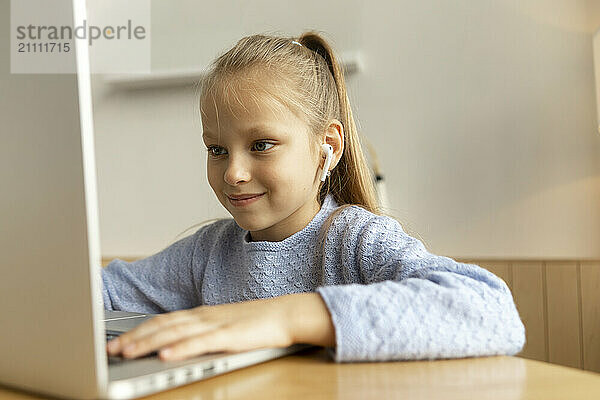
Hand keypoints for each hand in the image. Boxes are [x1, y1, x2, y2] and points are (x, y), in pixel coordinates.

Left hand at [106, 295, 295, 360]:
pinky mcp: (230, 336)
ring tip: (128, 352)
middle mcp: (203, 316)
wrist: (285, 314)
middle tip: (111, 349)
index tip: (116, 341)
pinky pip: (201, 342)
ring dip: (149, 342)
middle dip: (134, 338)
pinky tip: (166, 354)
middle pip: (162, 326)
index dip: (137, 331)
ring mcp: (215, 324)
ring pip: (175, 333)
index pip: (162, 321)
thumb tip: (176, 345)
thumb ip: (199, 334)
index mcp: (200, 314)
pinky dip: (181, 348)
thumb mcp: (222, 326)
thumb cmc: (255, 322)